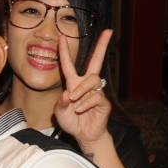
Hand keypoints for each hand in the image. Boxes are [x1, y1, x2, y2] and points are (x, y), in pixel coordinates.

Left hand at [54, 30, 112, 147]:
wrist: (84, 135)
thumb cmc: (72, 121)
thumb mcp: (59, 113)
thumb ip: (59, 103)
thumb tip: (66, 94)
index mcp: (74, 84)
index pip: (69, 65)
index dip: (64, 52)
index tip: (62, 37)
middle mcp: (86, 85)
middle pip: (96, 61)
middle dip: (102, 46)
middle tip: (108, 32)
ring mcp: (97, 92)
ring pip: (92, 79)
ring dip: (81, 89)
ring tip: (73, 101)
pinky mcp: (104, 102)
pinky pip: (97, 96)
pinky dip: (86, 104)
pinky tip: (80, 110)